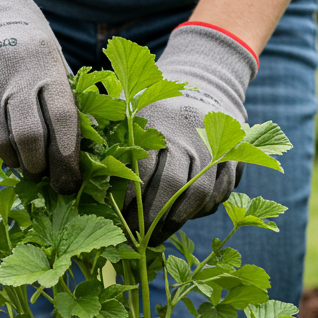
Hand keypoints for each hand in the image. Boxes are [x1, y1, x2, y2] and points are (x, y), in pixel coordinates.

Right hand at [0, 0, 80, 193]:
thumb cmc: (28, 46)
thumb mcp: (53, 62)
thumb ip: (64, 101)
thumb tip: (81, 155)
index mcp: (47, 67)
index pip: (63, 122)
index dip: (67, 160)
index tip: (70, 182)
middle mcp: (15, 74)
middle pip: (29, 138)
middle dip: (38, 167)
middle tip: (42, 174)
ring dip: (12, 160)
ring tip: (21, 159)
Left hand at [129, 22, 257, 242]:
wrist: (207, 80)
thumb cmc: (156, 102)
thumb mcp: (131, 106)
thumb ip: (109, 133)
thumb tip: (82, 167)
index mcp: (159, 120)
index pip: (142, 169)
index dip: (129, 201)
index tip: (116, 220)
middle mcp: (191, 135)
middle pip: (173, 187)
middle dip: (151, 218)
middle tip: (134, 238)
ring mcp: (217, 148)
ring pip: (200, 195)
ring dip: (176, 222)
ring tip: (155, 238)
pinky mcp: (236, 159)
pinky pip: (219, 194)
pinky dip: (200, 212)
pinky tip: (179, 220)